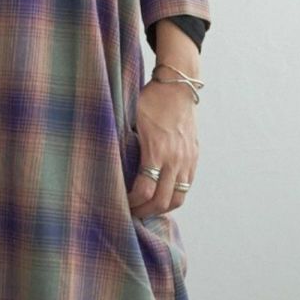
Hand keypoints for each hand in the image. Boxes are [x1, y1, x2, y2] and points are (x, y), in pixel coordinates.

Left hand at [127, 78, 198, 217]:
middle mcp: (175, 159)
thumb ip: (122, 142)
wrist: (178, 86)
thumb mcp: (129, 118)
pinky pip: (186, 187)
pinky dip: (174, 196)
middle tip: (131, 213)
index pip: (144, 190)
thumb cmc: (150, 100)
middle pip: (162, 201)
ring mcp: (187, 160)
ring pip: (178, 199)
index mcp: (156, 150)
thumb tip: (105, 163)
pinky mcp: (194, 157)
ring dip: (161, 208)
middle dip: (145, 211)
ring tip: (146, 208)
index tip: (121, 204)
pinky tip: (161, 196)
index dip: (132, 203)